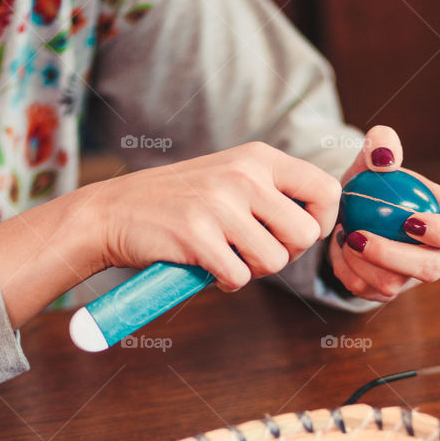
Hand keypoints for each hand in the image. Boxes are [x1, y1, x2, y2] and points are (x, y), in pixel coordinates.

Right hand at [99, 141, 340, 291]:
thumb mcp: (231, 178)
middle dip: (284, 253)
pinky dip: (226, 282)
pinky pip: (239, 278)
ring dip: (253, 270)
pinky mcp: (197, 235)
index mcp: (258, 158)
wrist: (114, 212)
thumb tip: (319, 226)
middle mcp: (244, 175)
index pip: (326, 191)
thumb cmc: (179, 203)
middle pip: (304, 235)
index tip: (293, 235)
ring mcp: (219, 204)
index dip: (320, 223)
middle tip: (252, 250)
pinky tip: (208, 268)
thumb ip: (273, 193)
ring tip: (226, 255)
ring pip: (275, 261)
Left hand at [329, 124, 439, 303]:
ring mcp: (410, 277)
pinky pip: (365, 291)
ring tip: (344, 235)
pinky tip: (339, 247)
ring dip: (361, 263)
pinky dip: (345, 269)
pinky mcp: (384, 290)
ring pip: (392, 286)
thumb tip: (385, 158)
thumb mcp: (373, 156)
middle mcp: (435, 253)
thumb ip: (382, 143)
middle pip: (431, 269)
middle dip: (394, 256)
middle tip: (360, 236)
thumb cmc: (371, 180)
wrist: (347, 208)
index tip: (411, 221)